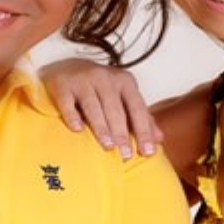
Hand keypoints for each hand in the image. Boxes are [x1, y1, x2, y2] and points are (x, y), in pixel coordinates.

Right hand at [39, 58, 161, 158]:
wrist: (68, 67)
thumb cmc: (101, 88)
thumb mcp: (124, 97)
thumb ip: (141, 117)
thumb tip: (160, 139)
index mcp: (124, 81)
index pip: (136, 108)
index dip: (143, 130)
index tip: (147, 152)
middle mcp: (105, 78)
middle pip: (115, 109)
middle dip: (122, 133)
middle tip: (126, 155)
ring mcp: (83, 80)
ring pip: (93, 106)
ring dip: (101, 127)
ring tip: (108, 146)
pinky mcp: (63, 85)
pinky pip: (67, 102)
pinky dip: (72, 116)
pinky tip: (77, 129)